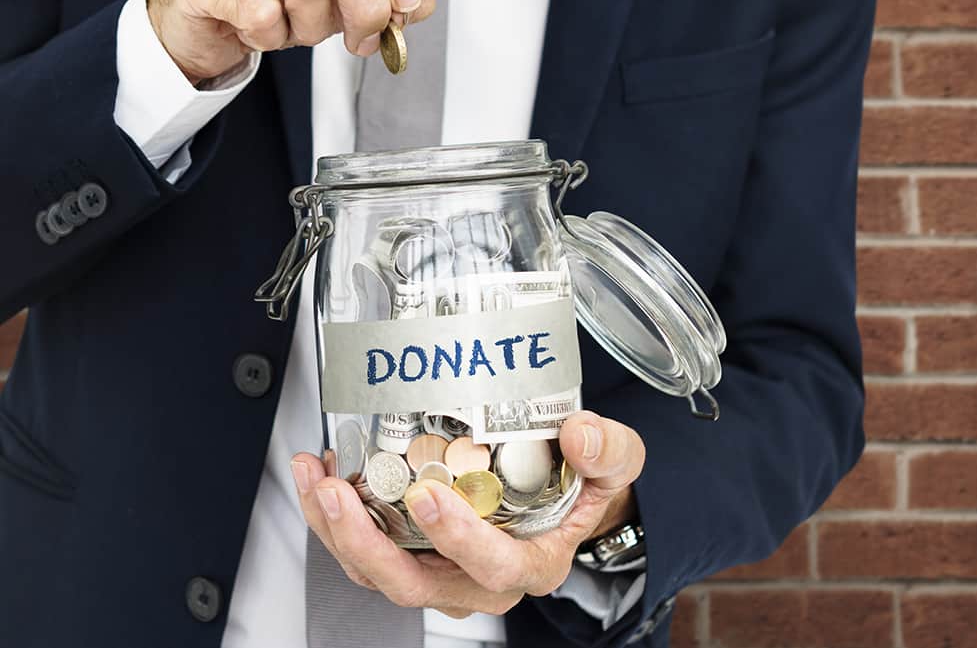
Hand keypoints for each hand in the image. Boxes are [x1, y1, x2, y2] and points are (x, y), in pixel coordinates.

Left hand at [290, 411, 645, 617]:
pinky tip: (327, 476)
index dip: (457, 539)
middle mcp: (482, 581)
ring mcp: (443, 573)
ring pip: (380, 573)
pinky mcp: (414, 556)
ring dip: (338, 531)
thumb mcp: (617, 461)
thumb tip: (579, 432)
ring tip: (318, 479)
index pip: (495, 566)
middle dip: (367, 543)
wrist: (570, 493)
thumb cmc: (586, 484)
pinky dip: (339, 518)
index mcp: (534, 562)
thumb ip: (607, 450)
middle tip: (340, 493)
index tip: (427, 497)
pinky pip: (367, 552)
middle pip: (415, 585)